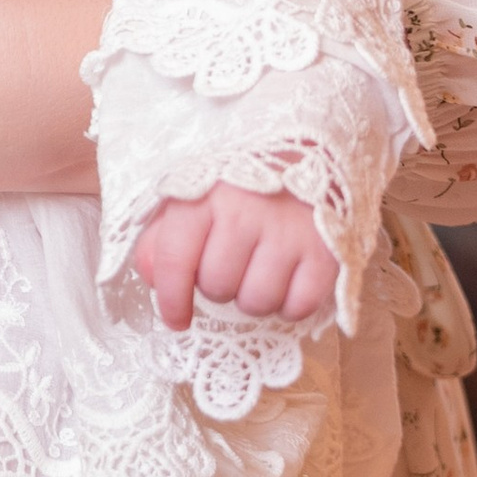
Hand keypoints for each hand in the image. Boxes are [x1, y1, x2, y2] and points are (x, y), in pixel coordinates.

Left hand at [134, 182, 337, 329]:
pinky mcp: (325, 251)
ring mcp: (288, 232)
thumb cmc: (238, 187)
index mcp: (204, 197)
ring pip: (257, 302)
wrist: (307, 157)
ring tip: (257, 273)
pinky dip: (290, 305)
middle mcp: (245, 212)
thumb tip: (152, 277)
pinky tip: (286, 281)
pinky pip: (299, 305)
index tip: (176, 319)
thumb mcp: (192, 198)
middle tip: (230, 267)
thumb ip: (162, 236)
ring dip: (252, 298)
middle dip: (217, 288)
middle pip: (216, 288)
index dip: (171, 299)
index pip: (174, 260)